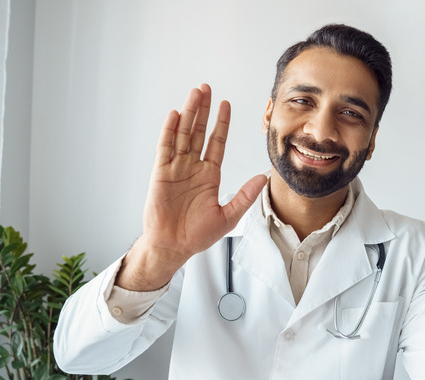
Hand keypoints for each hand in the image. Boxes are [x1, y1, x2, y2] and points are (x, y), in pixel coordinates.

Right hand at [117, 84, 266, 290]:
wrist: (173, 246)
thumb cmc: (197, 235)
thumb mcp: (229, 216)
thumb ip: (245, 196)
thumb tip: (264, 178)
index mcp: (209, 175)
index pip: (216, 142)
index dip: (221, 123)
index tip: (225, 104)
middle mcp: (192, 167)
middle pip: (199, 132)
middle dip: (203, 110)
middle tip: (207, 88)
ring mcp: (176, 168)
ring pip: (183, 134)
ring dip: (189, 114)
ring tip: (194, 94)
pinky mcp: (161, 173)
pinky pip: (165, 148)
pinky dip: (169, 131)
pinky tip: (175, 115)